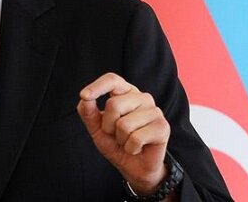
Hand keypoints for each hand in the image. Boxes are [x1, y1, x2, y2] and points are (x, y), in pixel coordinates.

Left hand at [76, 73, 170, 194]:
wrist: (134, 167)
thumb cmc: (116, 143)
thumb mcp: (97, 128)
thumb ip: (88, 112)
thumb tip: (85, 98)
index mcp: (126, 92)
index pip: (112, 80)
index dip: (97, 86)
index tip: (84, 96)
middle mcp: (142, 97)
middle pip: (114, 104)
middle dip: (108, 126)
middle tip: (116, 135)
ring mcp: (154, 111)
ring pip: (124, 124)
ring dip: (120, 139)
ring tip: (127, 141)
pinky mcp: (162, 127)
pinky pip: (136, 138)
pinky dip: (131, 148)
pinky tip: (137, 148)